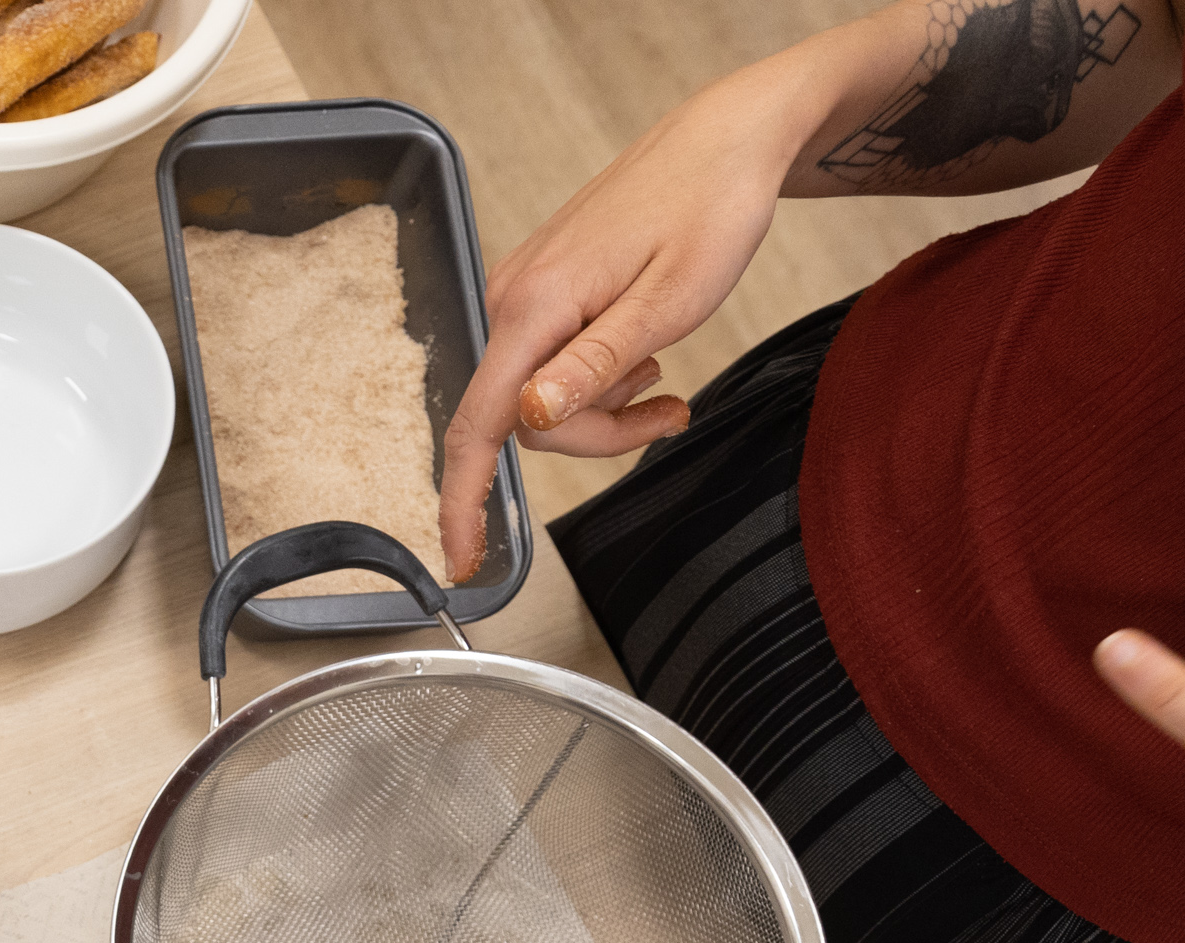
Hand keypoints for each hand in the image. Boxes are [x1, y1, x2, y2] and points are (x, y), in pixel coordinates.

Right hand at [435, 63, 806, 578]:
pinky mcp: (540, 289)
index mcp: (536, 306)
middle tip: (669, 414)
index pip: (480, 424)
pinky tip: (642, 352)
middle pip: (523, 420)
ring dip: (602, 407)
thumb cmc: (710, 208)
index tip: (460, 560)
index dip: (466, 501)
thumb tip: (529, 419)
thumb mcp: (668, 301)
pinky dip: (596, 378)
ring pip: (540, 396)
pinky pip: (549, 363)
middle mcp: (512, 298)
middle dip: (594, 436)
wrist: (723, 140)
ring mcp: (522, 292)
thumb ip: (594, 365)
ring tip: (663, 373)